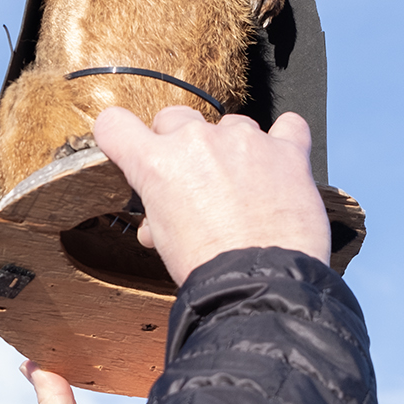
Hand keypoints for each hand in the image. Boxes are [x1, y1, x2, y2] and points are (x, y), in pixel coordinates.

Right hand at [93, 105, 329, 285]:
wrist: (259, 285)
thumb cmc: (209, 268)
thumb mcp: (163, 238)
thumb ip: (158, 209)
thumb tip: (161, 214)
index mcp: (157, 164)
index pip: (115, 125)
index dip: (120, 136)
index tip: (131, 145)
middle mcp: (198, 142)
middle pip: (175, 117)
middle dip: (179, 144)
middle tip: (193, 179)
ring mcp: (244, 142)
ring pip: (230, 123)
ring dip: (231, 147)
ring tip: (241, 186)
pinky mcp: (286, 151)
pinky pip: (289, 126)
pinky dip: (283, 140)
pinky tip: (278, 161)